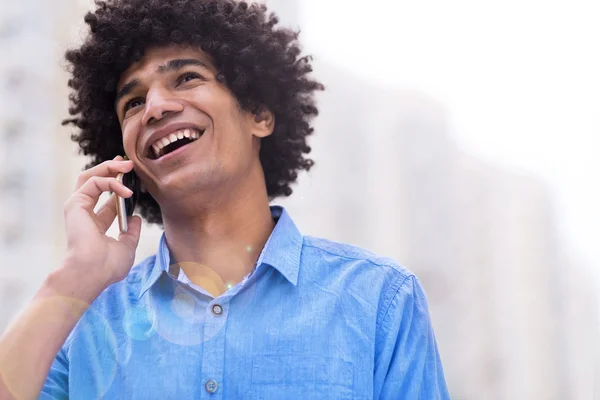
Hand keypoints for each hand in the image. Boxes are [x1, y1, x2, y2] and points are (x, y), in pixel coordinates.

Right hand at [62, 155, 142, 291]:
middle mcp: (85, 214)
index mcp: (95, 225)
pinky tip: (126, 190)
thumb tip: (136, 219)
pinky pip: (94, 182)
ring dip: (109, 167)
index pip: (108, 200)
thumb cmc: (107, 266)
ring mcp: (78, 208)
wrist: (92, 272)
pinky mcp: (75, 203)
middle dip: (112, 170)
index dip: (121, 187)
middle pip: (96, 182)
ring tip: (128, 165)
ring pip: (90, 176)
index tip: (135, 178)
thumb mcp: (127, 247)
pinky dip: (111, 182)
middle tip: (129, 164)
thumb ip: (131, 232)